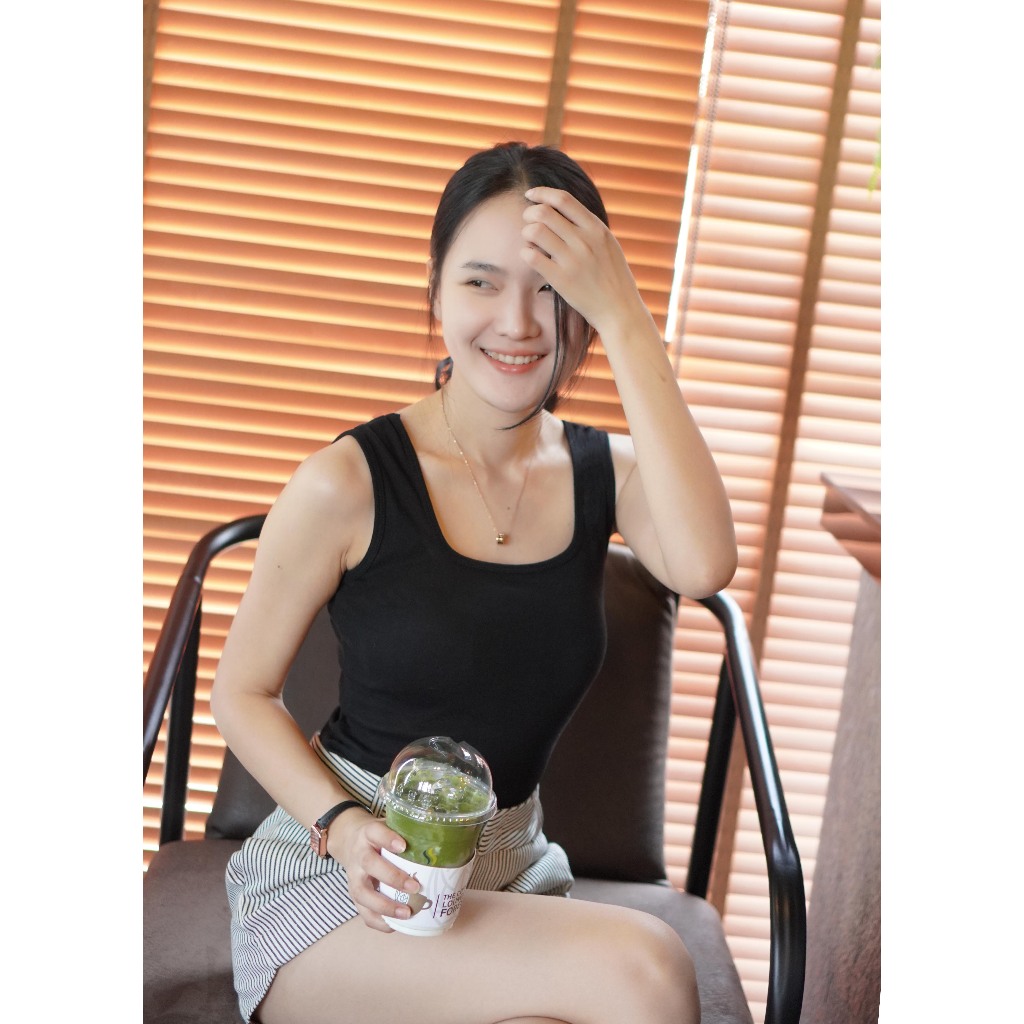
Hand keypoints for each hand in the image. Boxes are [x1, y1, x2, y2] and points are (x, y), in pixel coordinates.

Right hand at [330, 810, 421, 931]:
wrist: (350, 842)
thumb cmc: (380, 837)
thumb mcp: (390, 826)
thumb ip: (409, 832)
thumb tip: (446, 842)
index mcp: (368, 833)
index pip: (375, 832)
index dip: (388, 839)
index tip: (404, 846)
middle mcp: (358, 854)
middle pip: (369, 864)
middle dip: (392, 877)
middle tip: (415, 887)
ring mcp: (353, 876)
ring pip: (362, 892)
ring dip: (385, 905)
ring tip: (407, 912)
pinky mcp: (354, 895)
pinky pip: (363, 912)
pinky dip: (379, 921)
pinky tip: (395, 925)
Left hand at [520, 186, 650, 339]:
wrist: (619, 309)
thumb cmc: (613, 277)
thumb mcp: (608, 244)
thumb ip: (589, 227)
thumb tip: (564, 209)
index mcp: (596, 229)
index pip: (563, 199)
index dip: (542, 193)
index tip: (530, 194)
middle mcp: (584, 241)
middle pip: (544, 212)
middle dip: (530, 213)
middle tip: (528, 221)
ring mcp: (572, 260)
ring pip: (535, 232)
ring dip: (526, 233)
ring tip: (530, 241)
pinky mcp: (561, 280)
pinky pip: (532, 257)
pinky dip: (526, 253)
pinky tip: (530, 257)